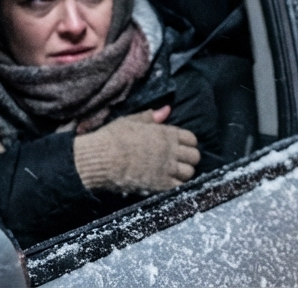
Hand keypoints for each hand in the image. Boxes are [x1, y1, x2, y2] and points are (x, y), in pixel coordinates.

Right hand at [73, 105, 199, 193]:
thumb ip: (151, 117)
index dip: (188, 143)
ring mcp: (167, 168)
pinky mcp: (160, 185)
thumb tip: (167, 109)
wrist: (103, 158)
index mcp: (166, 133)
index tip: (180, 147)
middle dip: (189, 159)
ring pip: (189, 173)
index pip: (191, 139)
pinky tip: (167, 184)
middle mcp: (171, 150)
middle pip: (194, 157)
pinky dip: (176, 186)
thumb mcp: (131, 121)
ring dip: (183, 173)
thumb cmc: (114, 137)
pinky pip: (178, 187)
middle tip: (179, 162)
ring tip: (173, 174)